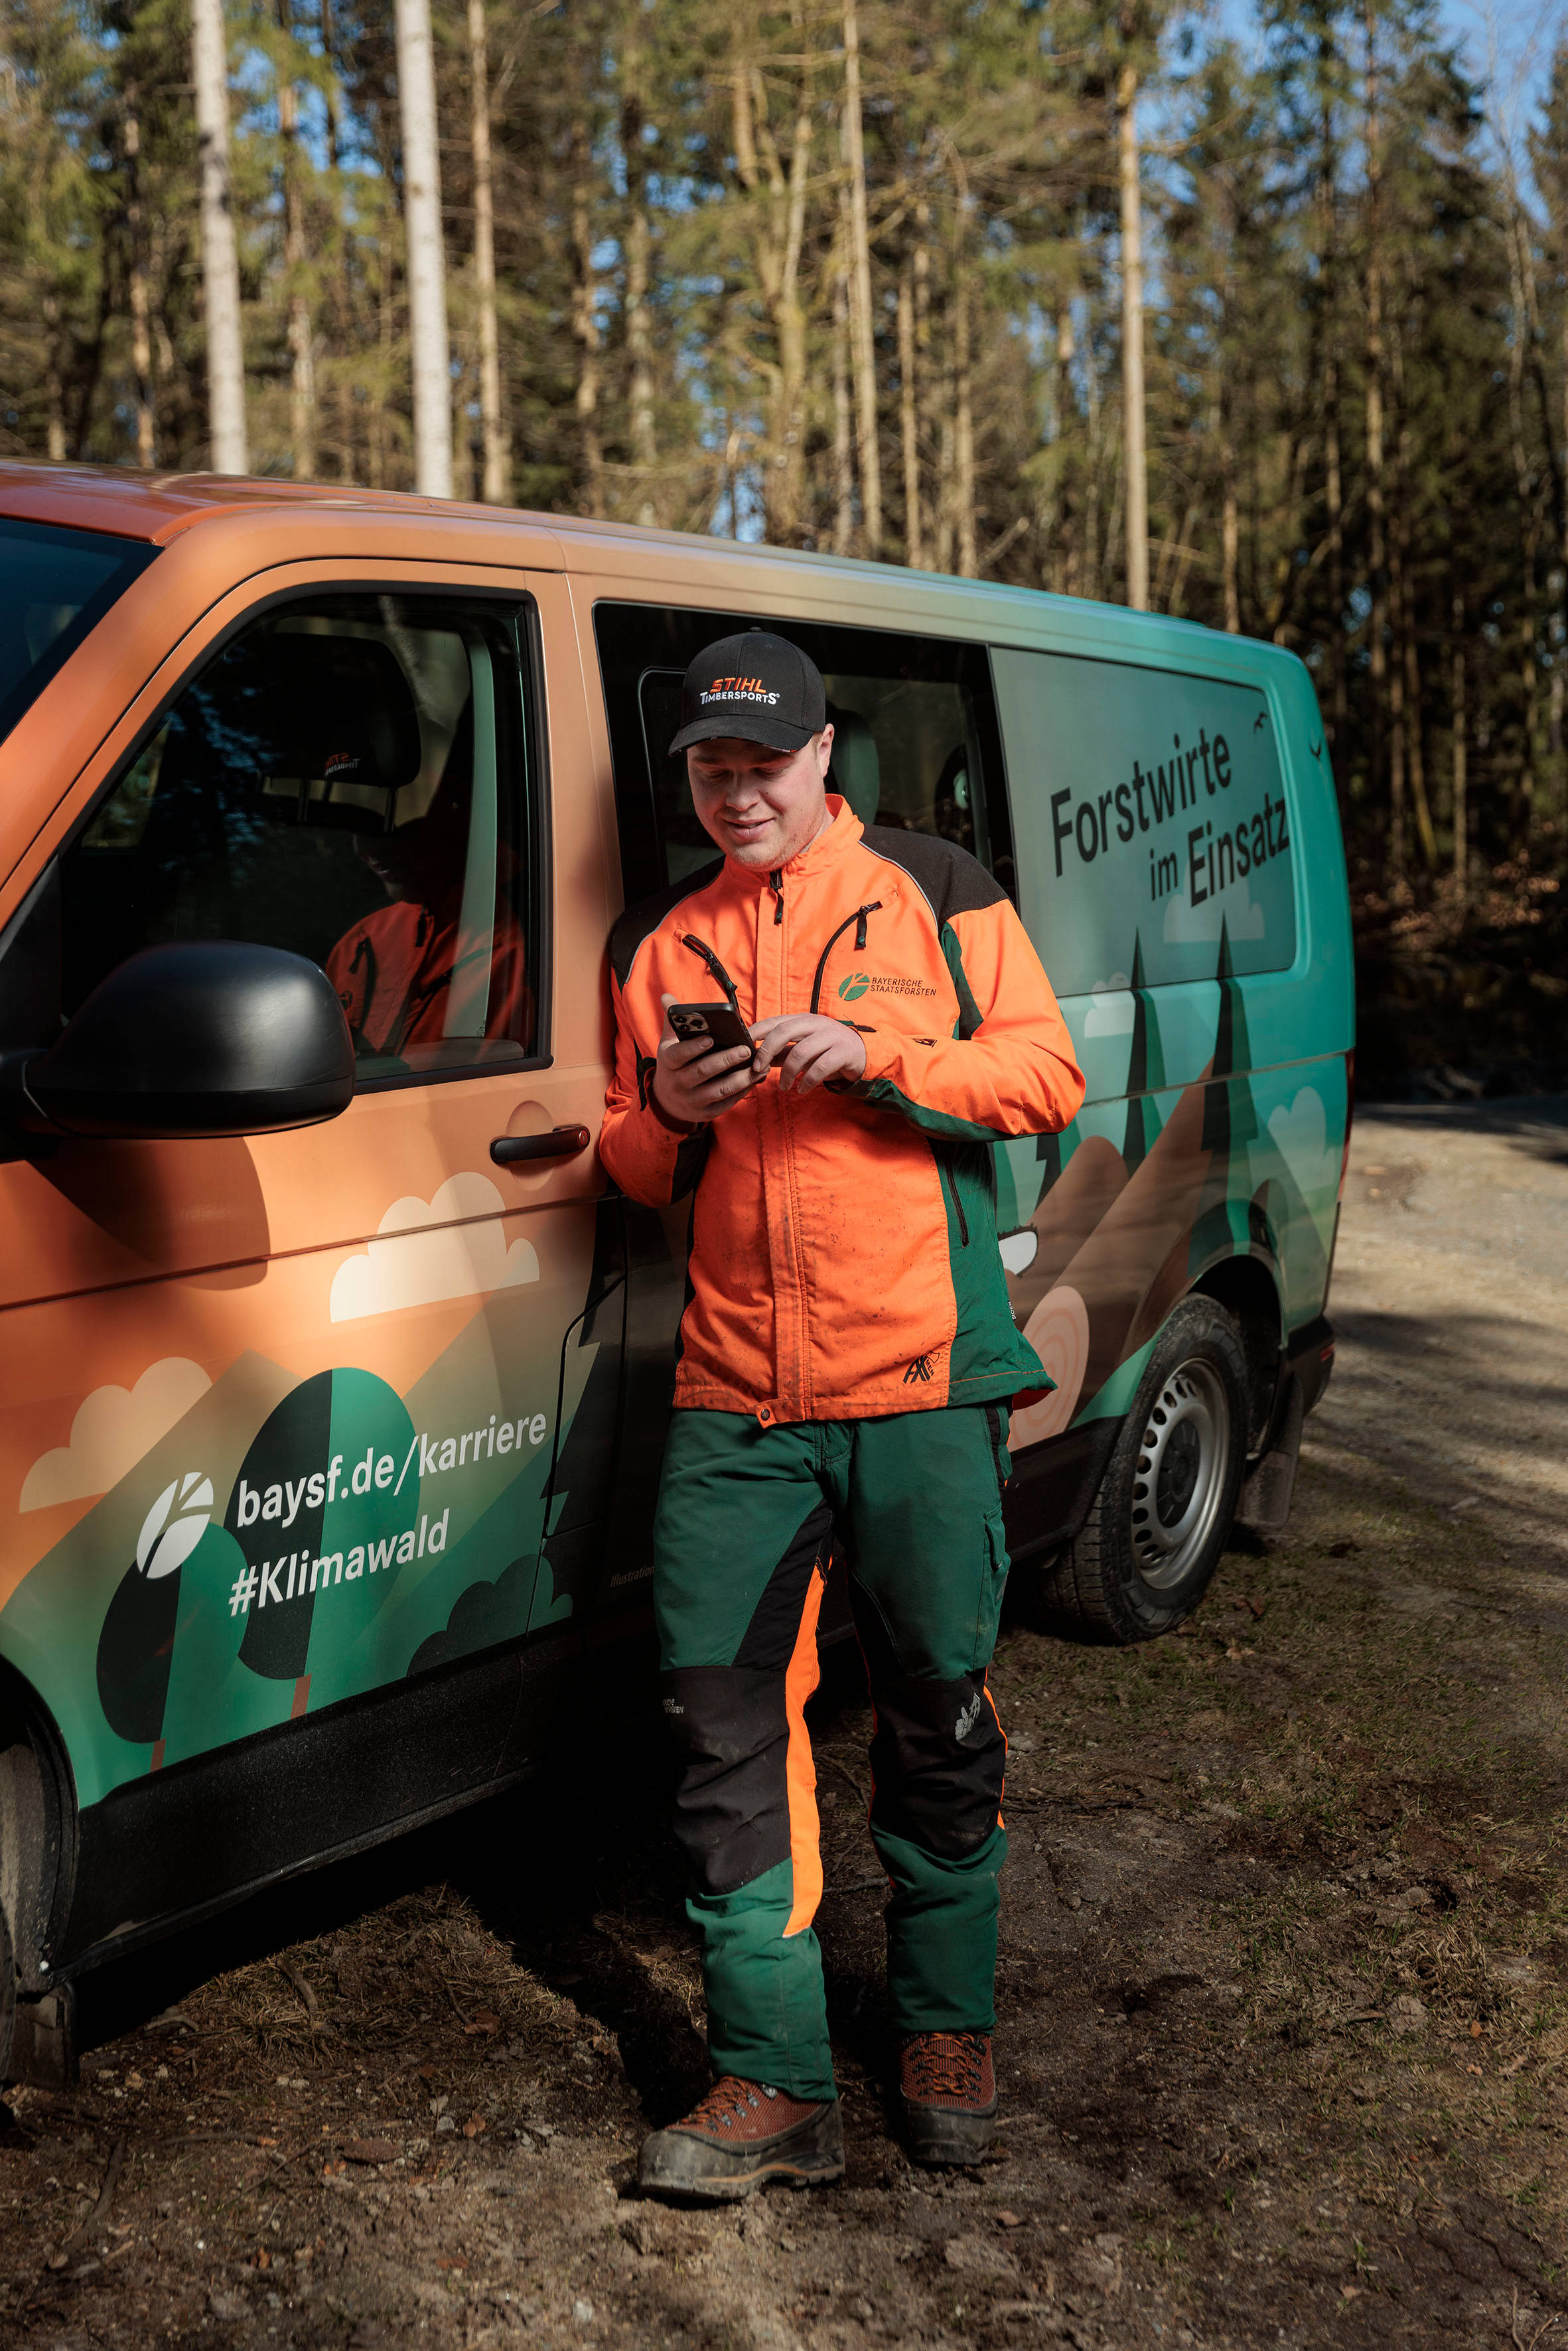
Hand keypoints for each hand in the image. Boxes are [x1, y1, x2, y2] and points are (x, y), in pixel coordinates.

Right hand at [651, 995, 760, 1125]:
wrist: (668, 1102)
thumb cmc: (675, 1066)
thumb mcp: (668, 1045)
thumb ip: (673, 1022)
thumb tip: (667, 997)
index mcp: (668, 1063)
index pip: (679, 1055)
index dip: (694, 1047)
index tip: (710, 1038)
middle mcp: (678, 1083)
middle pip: (702, 1071)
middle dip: (725, 1060)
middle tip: (744, 1049)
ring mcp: (692, 1100)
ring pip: (719, 1089)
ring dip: (741, 1078)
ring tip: (758, 1066)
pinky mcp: (706, 1112)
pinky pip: (727, 1102)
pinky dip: (742, 1091)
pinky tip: (755, 1079)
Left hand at [749, 1012, 868, 1093]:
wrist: (863, 1053)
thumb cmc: (827, 1049)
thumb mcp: (803, 1047)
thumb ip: (782, 1052)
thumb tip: (756, 1059)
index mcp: (803, 1019)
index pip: (775, 1020)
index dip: (757, 1031)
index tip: (743, 1044)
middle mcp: (816, 1024)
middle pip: (785, 1031)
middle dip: (767, 1050)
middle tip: (758, 1068)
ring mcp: (831, 1037)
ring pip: (801, 1052)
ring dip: (787, 1073)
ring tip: (783, 1087)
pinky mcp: (843, 1053)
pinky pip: (820, 1068)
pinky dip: (807, 1081)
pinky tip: (801, 1089)